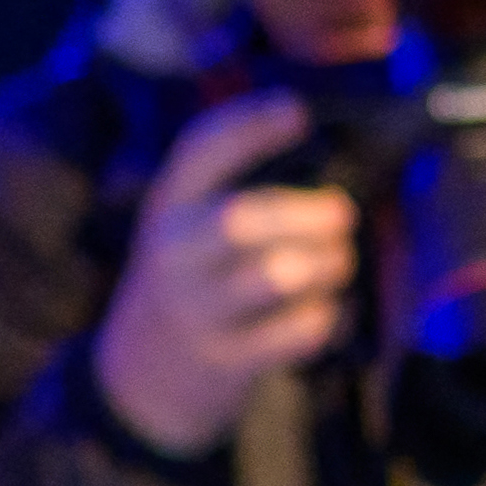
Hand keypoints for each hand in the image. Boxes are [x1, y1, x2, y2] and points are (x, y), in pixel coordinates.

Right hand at [93, 88, 356, 460]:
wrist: (144, 372)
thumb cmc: (192, 277)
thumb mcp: (189, 222)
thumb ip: (237, 184)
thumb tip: (324, 145)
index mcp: (169, 205)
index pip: (201, 150)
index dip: (250, 125)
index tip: (298, 113)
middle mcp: (175, 253)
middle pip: (243, 220)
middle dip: (309, 212)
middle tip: (340, 214)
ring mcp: (198, 309)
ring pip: (281, 274)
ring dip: (329, 263)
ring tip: (337, 262)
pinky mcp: (228, 358)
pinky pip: (302, 328)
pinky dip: (330, 315)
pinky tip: (328, 308)